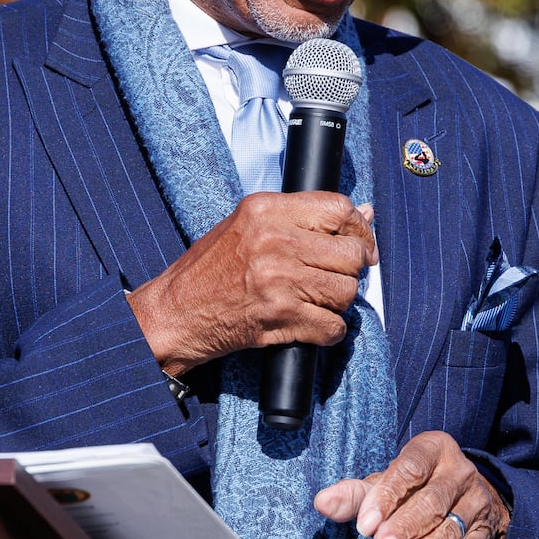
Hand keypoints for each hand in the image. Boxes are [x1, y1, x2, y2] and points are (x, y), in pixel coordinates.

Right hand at [127, 192, 376, 374]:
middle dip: (351, 269)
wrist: (173, 313)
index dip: (360, 229)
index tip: (361, 244)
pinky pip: (333, 326)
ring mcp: (279, 281)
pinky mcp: (281, 317)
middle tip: (335, 276)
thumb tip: (365, 211)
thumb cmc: (208, 270)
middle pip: (350, 253)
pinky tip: (311, 324)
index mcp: (265, 209)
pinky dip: (329, 330)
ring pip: (346, 291)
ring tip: (316, 300)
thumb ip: (302, 218)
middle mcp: (274, 240)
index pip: (338, 208)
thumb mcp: (247, 226)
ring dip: (339, 301)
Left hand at [314, 431, 508, 538]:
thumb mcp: (387, 483)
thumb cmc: (415, 487)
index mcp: (433, 449)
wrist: (465, 496)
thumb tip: (322, 503)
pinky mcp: (487, 531)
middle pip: (431, 501)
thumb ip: (356, 494)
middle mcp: (459, 471)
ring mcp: (476, 501)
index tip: (365, 525)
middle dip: (404, 528)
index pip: (410, 469)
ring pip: (451, 528)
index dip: (387, 496)